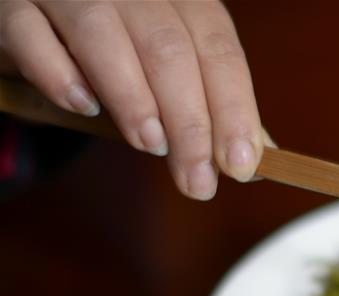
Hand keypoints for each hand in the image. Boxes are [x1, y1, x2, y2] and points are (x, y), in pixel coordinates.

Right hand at [0, 0, 264, 199]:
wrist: (33, 16)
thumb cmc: (110, 50)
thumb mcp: (168, 69)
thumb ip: (212, 106)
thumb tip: (258, 159)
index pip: (218, 49)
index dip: (234, 109)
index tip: (241, 165)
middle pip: (169, 49)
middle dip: (190, 122)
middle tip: (198, 181)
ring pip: (104, 34)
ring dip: (133, 98)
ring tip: (150, 145)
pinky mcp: (11, 4)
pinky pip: (30, 33)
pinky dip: (57, 73)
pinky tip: (81, 107)